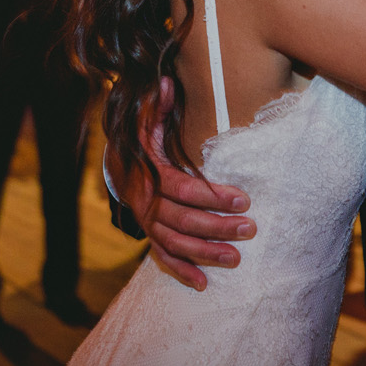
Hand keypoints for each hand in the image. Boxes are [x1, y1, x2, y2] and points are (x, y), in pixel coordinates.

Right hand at [120, 76, 253, 290]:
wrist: (116, 167)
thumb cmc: (142, 143)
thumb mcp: (146, 122)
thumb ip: (156, 106)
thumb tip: (165, 82)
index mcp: (151, 175)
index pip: (183, 189)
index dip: (212, 196)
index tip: (243, 199)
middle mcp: (147, 203)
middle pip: (183, 221)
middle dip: (217, 227)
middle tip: (249, 229)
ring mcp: (148, 223)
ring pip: (175, 243)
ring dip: (205, 254)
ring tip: (236, 258)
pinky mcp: (150, 235)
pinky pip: (163, 257)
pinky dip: (181, 271)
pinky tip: (203, 283)